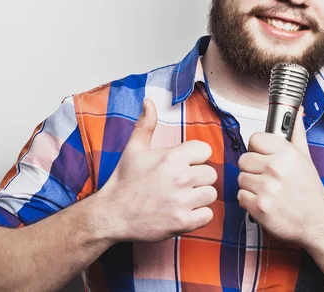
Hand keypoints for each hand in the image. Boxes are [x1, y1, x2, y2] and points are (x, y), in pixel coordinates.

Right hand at [97, 98, 217, 242]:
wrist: (113, 214)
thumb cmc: (125, 179)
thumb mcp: (134, 148)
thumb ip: (146, 123)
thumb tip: (149, 101)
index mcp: (172, 157)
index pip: (205, 150)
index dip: (196, 157)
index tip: (184, 164)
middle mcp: (180, 178)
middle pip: (211, 173)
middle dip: (199, 178)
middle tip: (182, 183)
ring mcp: (182, 201)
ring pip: (211, 194)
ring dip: (200, 197)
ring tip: (183, 197)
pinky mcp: (183, 222)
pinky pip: (208, 215)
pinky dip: (199, 215)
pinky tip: (184, 211)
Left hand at [237, 107, 323, 246]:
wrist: (317, 221)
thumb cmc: (310, 191)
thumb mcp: (306, 158)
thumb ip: (296, 133)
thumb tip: (298, 111)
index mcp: (286, 153)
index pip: (254, 139)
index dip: (257, 149)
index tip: (263, 157)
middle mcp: (275, 168)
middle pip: (243, 159)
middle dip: (251, 169)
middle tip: (265, 176)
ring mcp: (267, 188)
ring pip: (240, 178)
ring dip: (250, 186)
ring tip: (266, 190)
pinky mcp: (259, 207)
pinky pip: (240, 196)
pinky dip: (248, 201)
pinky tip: (262, 201)